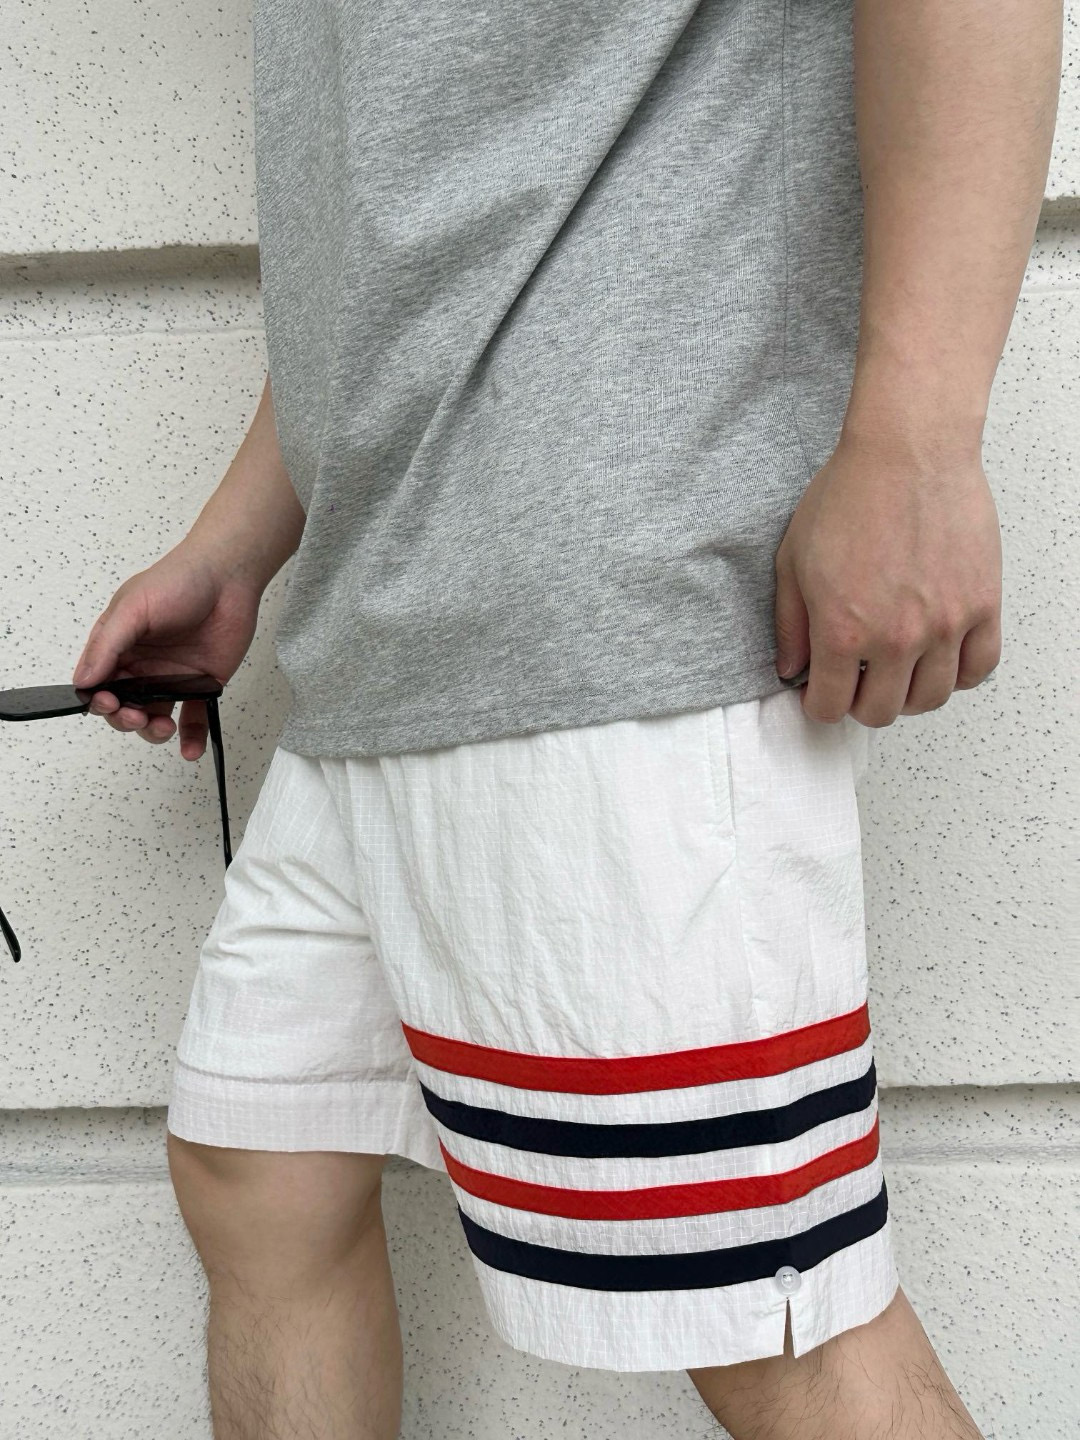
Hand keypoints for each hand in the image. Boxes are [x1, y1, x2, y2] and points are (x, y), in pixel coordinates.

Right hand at [71, 539, 262, 758]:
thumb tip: (84, 679)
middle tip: (137, 715)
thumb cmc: (178, 580)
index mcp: (119, 646)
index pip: (98, 684)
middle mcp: (143, 665)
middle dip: (125, 718)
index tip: (109, 703)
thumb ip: (108, 645)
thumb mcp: (132, 607)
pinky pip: (192, 718)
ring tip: (162, 726)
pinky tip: (189, 748)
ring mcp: (172, 677)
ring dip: (153, 730)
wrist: (229, 576)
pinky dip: (190, 737)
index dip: (99, 699)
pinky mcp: (202, 684)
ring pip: (154, 716)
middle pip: (123, 706)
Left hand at [773, 428, 1001, 727]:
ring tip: (897, 671)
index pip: (831, 706)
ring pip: (932, 698)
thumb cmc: (851, 493)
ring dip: (909, 694)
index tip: (821, 695)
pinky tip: (941, 659)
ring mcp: (944, 625)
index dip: (820, 706)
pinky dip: (960, 674)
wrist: (908, 450)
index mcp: (844, 630)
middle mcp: (896, 637)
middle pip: (882, 711)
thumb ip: (790, 624)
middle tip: (857, 681)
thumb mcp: (793, 560)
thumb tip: (791, 668)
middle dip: (861, 703)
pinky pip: (980, 668)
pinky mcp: (981, 606)